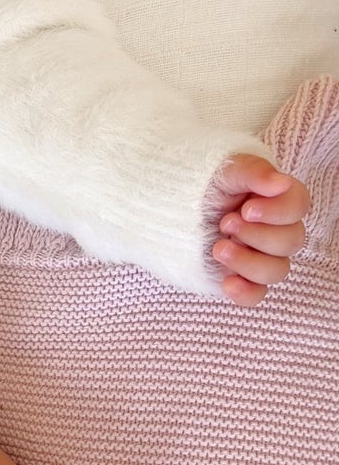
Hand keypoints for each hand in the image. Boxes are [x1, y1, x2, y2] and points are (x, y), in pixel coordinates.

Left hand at [207, 153, 310, 307]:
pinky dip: (245, 292)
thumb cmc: (201, 183)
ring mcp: (258, 254)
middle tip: (225, 224)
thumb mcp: (223, 170)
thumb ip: (253, 172)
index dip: (279, 211)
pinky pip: (256, 294)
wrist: (166, 204)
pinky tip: (227, 282)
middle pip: (292, 240)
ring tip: (218, 249)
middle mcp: (272, 228)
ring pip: (277, 270)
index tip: (247, 210)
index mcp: (273, 197)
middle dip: (258, 235)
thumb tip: (282, 182)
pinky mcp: (240, 276)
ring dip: (250, 262)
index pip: (298, 205)